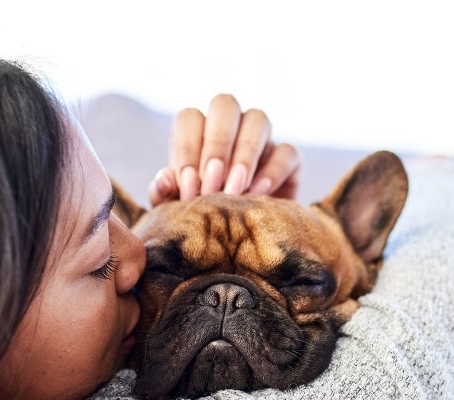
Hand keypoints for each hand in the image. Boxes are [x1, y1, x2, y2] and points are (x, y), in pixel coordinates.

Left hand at [148, 94, 300, 205]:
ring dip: (244, 155)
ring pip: (258, 119)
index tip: (188, 188)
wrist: (241, 241)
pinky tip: (257, 194)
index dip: (187, 150)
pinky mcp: (288, 160)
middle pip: (225, 105)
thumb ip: (164, 194)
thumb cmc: (202, 218)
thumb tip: (164, 179)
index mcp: (197, 133)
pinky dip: (272, 171)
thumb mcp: (176, 210)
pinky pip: (287, 151)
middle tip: (211, 185)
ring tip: (234, 191)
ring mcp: (262, 139)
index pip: (189, 119)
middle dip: (217, 144)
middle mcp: (230, 127)